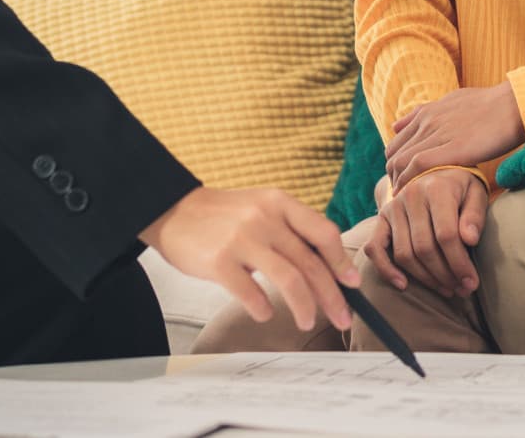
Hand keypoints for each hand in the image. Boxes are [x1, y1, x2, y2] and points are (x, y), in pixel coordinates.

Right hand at [140, 186, 358, 332]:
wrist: (173, 210)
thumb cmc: (223, 216)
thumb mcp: (261, 208)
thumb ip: (290, 230)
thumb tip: (327, 269)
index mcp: (279, 202)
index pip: (323, 232)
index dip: (341, 261)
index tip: (351, 284)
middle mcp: (264, 217)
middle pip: (311, 262)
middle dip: (332, 296)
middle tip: (342, 318)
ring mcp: (242, 239)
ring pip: (289, 279)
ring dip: (304, 306)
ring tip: (307, 321)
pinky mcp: (219, 261)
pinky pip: (251, 293)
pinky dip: (263, 309)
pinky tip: (264, 314)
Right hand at [381, 167, 489, 297]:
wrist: (434, 171)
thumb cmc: (461, 188)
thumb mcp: (476, 194)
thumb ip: (475, 215)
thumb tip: (470, 239)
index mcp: (437, 188)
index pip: (446, 235)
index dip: (460, 264)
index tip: (472, 283)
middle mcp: (411, 195)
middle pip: (425, 248)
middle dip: (445, 275)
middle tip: (462, 290)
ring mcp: (393, 206)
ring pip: (404, 254)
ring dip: (425, 278)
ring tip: (446, 288)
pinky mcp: (381, 217)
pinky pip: (375, 248)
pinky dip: (386, 269)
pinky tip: (403, 285)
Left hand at [386, 83, 524, 189]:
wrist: (513, 104)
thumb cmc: (490, 104)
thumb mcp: (453, 99)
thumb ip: (427, 111)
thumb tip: (401, 122)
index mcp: (428, 112)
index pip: (396, 142)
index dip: (395, 163)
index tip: (401, 179)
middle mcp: (427, 122)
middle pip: (393, 154)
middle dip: (394, 176)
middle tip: (401, 193)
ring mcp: (438, 134)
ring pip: (401, 161)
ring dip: (400, 182)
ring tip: (406, 199)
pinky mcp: (452, 149)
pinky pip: (419, 166)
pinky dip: (411, 182)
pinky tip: (415, 195)